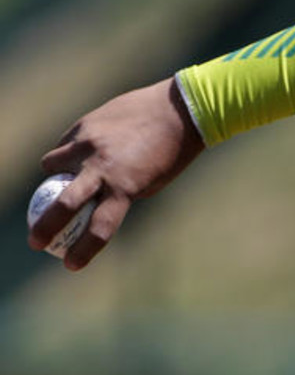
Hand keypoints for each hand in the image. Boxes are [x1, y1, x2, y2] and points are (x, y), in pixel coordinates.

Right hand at [27, 77, 204, 269]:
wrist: (178, 109)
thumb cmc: (171, 152)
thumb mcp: (150, 182)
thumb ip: (121, 193)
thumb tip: (95, 205)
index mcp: (125, 187)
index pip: (98, 229)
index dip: (83, 252)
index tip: (71, 264)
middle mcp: (102, 166)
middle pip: (63, 205)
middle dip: (44, 228)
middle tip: (36, 242)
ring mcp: (89, 143)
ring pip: (52, 165)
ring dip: (54, 175)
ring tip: (65, 177)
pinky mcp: (85, 123)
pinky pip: (64, 143)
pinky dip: (67, 152)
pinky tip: (81, 152)